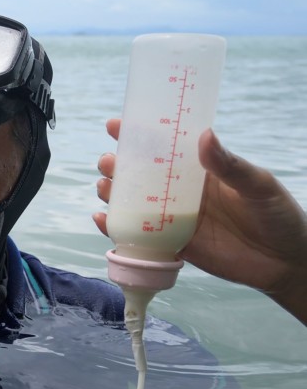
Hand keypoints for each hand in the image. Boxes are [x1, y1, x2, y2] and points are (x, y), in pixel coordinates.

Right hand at [94, 120, 306, 323]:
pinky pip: (138, 236)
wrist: (285, 263)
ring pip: (133, 203)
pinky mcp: (172, 245)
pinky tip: (103, 219)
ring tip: (104, 188)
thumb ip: (230, 165)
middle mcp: (181, 192)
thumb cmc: (279, 215)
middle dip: (117, 166)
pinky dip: (115, 228)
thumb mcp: (258, 185)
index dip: (137, 135)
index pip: (164, 147)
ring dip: (112, 194)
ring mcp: (174, 219)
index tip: (116, 125)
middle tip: (109, 162)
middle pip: (139, 175)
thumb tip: (204, 136)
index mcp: (199, 171)